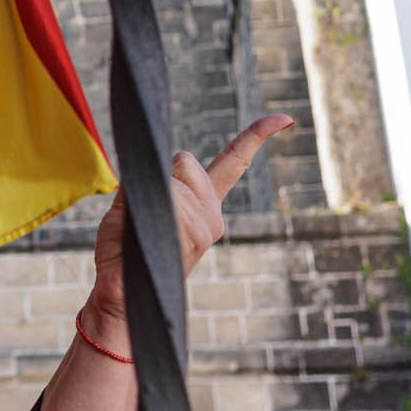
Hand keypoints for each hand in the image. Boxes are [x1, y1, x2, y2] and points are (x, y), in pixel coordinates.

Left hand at [81, 115, 291, 353]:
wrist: (124, 292)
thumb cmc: (127, 250)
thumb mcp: (140, 206)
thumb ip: (156, 184)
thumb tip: (161, 171)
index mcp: (206, 207)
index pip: (234, 162)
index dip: (258, 135)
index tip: (286, 119)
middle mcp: (213, 215)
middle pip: (185, 159)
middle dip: (161, 175)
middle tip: (149, 216)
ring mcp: (206, 224)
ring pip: (170, 178)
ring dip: (147, 196)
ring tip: (144, 232)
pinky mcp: (193, 230)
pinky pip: (164, 195)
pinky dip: (145, 206)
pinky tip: (148, 235)